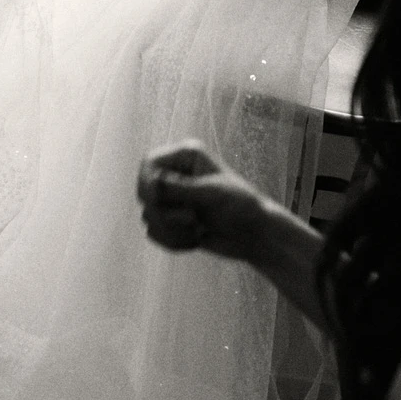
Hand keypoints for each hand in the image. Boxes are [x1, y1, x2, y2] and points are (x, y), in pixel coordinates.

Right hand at [136, 140, 276, 260]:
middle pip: (144, 193)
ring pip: (148, 216)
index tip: (156, 200)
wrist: (256, 236)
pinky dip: (173, 241)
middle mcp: (175, 176)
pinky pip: (154, 234)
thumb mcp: (212, 194)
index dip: (147, 182)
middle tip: (193, 218)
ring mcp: (172, 200)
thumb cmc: (242, 207)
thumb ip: (180, 188)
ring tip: (198, 230)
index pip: (149, 163)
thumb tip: (152, 181)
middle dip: (166, 212)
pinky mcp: (172, 222)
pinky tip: (195, 240)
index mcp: (186, 158)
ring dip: (173, 230)